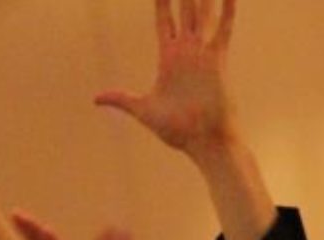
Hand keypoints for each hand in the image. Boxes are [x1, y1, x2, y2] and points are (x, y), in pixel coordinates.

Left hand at [95, 0, 237, 159]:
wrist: (204, 141)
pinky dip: (227, 13)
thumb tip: (96, 98)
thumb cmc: (177, 130)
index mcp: (168, 59)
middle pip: (183, 12)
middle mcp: (186, 52)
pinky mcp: (217, 61)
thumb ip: (122, 99)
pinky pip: (222, 31)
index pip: (163, 21)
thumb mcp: (143, 110)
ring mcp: (202, 54)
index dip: (161, 1)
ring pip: (201, 15)